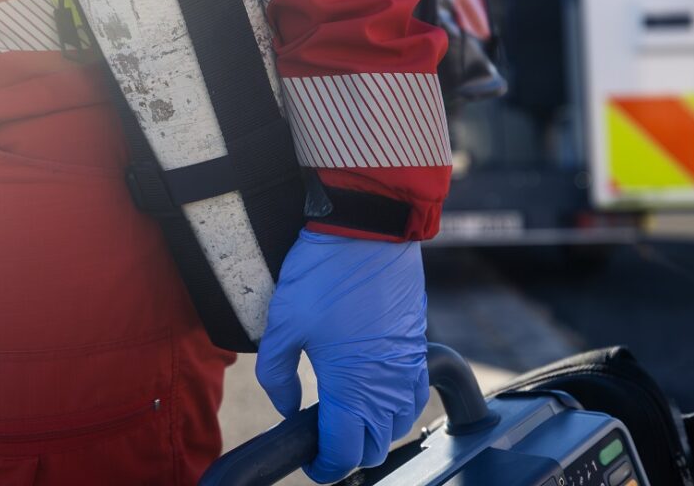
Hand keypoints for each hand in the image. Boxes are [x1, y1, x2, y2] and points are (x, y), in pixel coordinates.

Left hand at [255, 230, 429, 482]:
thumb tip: (286, 408)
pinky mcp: (417, 345)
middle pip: (376, 448)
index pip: (344, 455)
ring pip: (399, 425)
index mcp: (351, 388)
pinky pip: (415, 394)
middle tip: (323, 438)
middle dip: (349, 453)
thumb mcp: (282, 325)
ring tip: (346, 415)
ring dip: (374, 432)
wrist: (368, 230)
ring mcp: (407, 366)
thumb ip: (277, 377)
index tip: (310, 460)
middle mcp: (386, 386)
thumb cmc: (323, 275)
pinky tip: (374, 390)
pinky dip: (397, 406)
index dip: (324, 467)